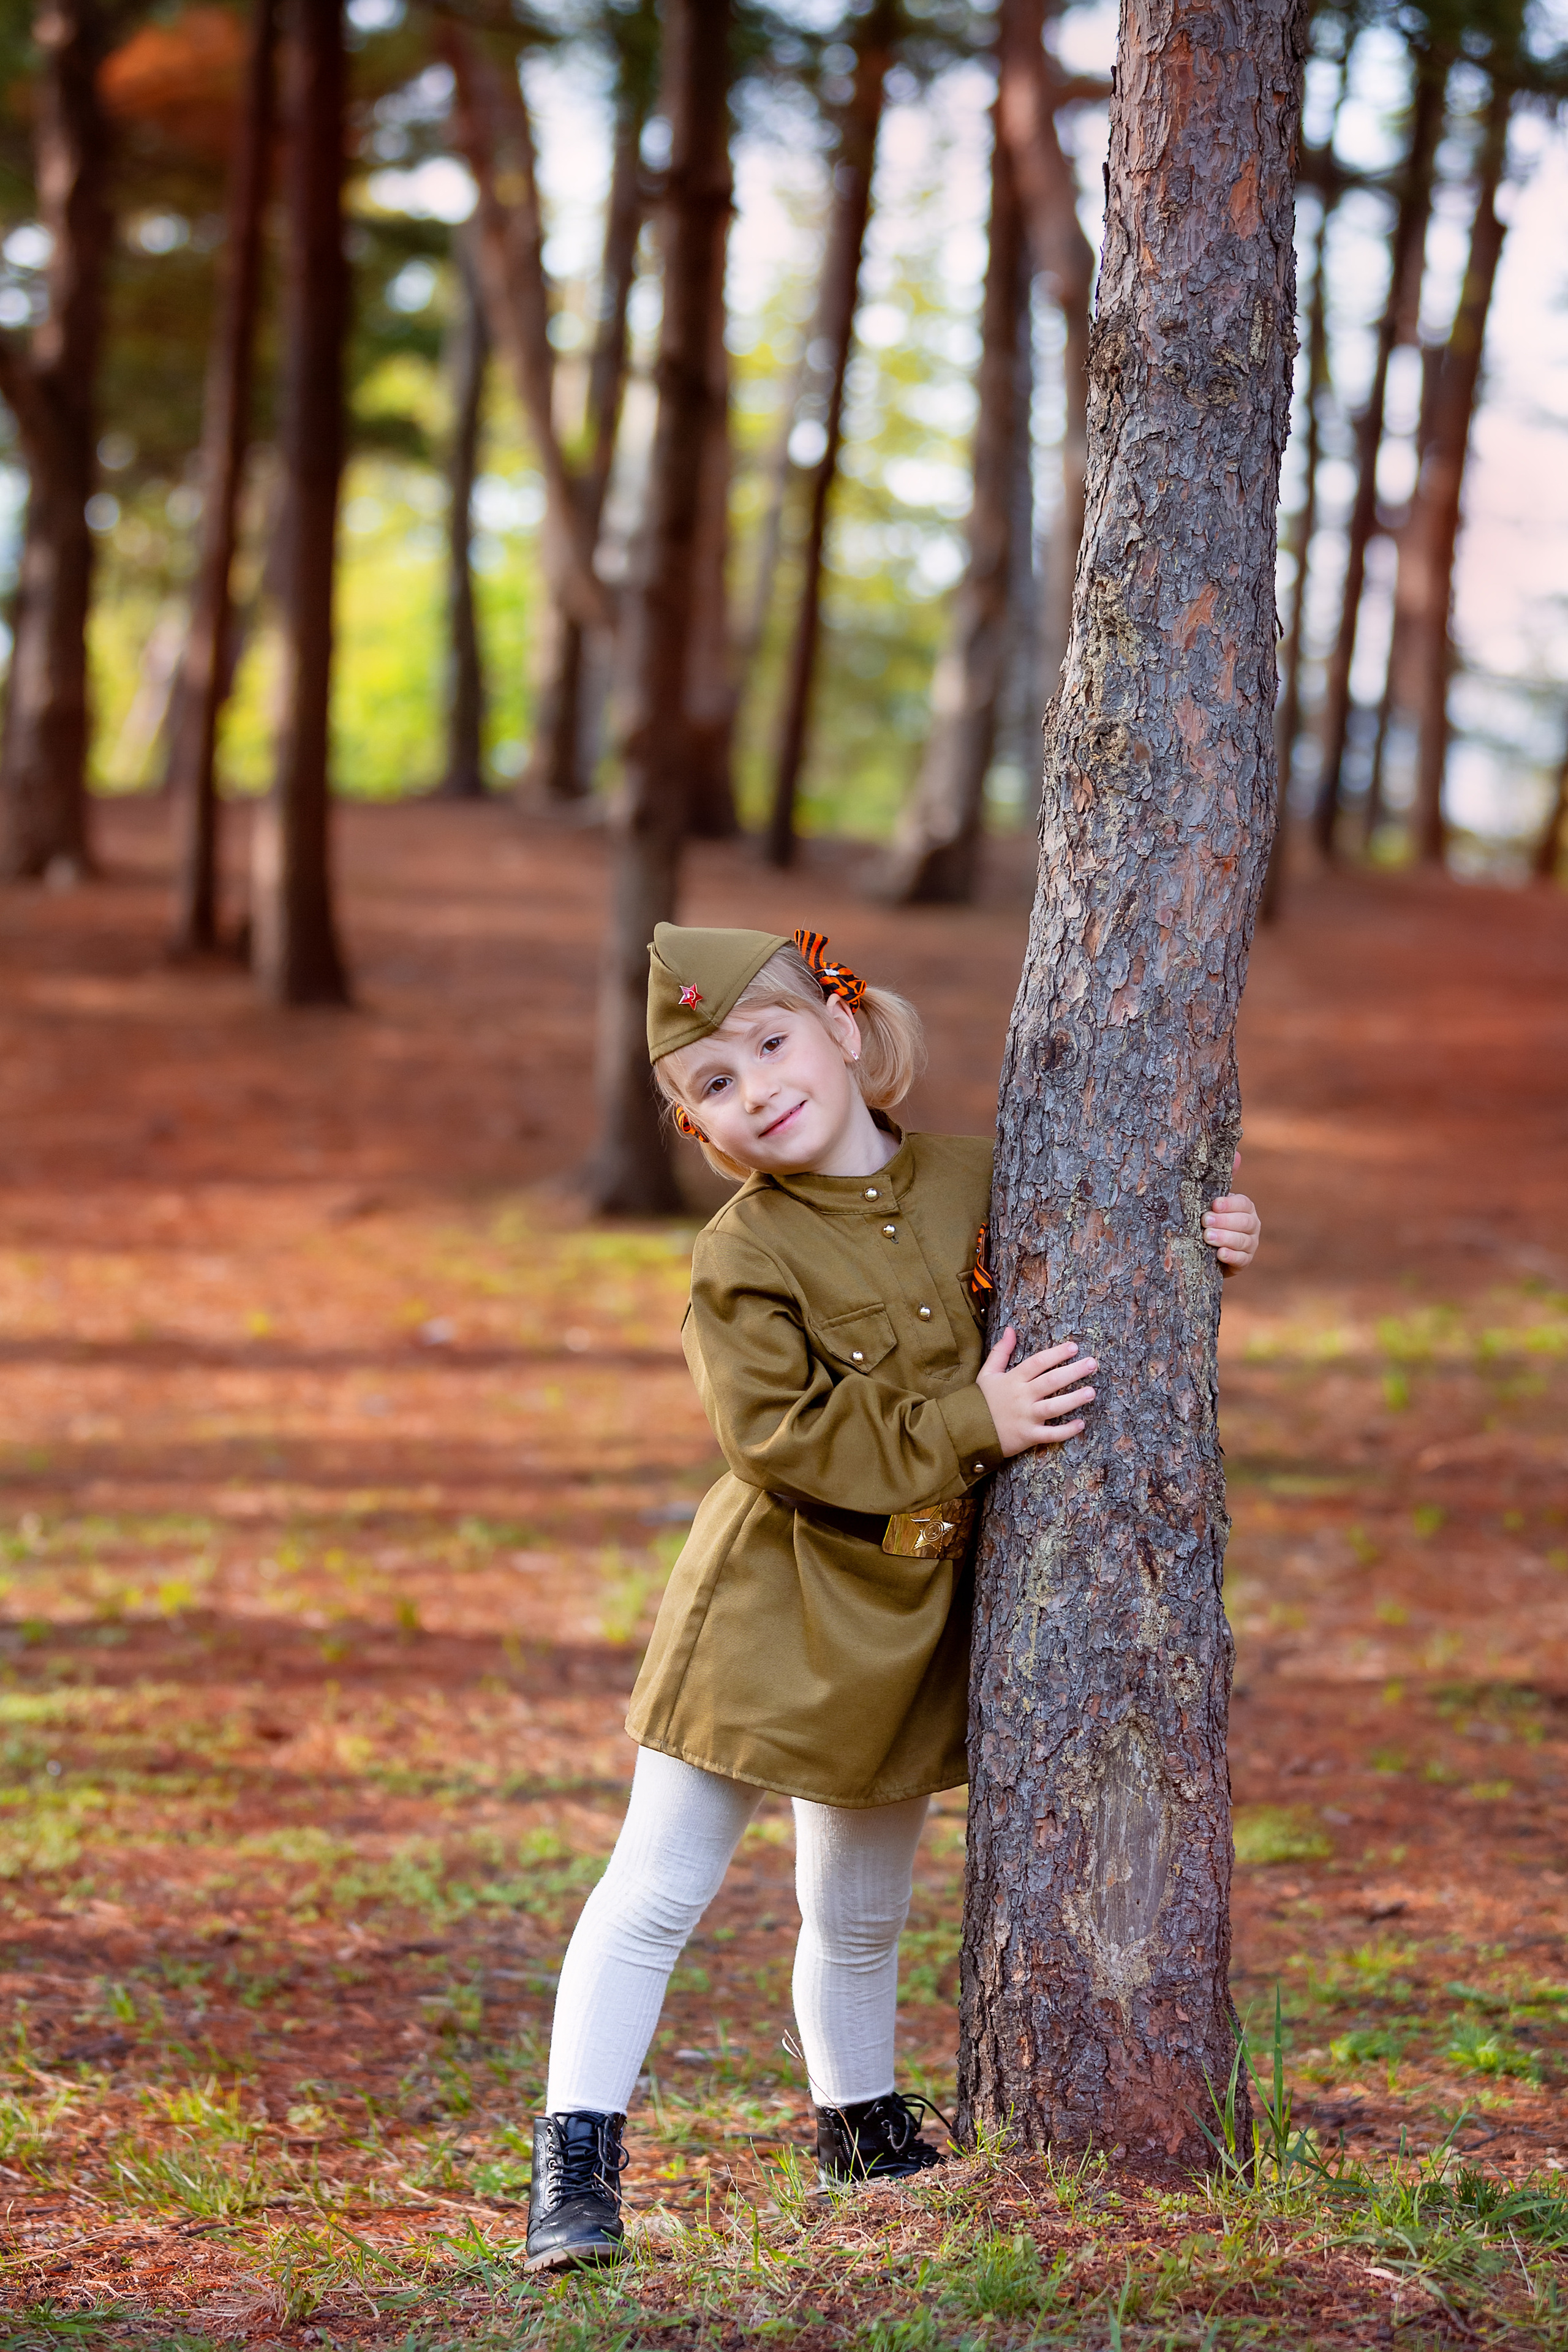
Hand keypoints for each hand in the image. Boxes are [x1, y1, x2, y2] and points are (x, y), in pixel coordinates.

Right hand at [976, 1328, 1096, 1457]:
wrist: (967, 1430)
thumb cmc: (980, 1400)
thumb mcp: (988, 1373)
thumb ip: (1001, 1351)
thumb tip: (1010, 1329)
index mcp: (1013, 1380)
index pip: (1038, 1362)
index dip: (1056, 1354)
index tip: (1074, 1347)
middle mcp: (1021, 1397)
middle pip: (1051, 1381)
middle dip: (1073, 1372)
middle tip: (1092, 1364)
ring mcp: (1026, 1417)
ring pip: (1054, 1407)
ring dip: (1074, 1399)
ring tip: (1091, 1392)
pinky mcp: (1028, 1436)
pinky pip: (1050, 1434)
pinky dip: (1066, 1431)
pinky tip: (1081, 1424)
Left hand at [1204, 1149, 1259, 1272]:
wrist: (1204, 1248)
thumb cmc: (1210, 1218)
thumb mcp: (1213, 1199)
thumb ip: (1224, 1179)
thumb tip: (1238, 1155)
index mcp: (1245, 1208)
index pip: (1243, 1204)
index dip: (1230, 1204)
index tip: (1214, 1204)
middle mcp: (1251, 1225)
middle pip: (1244, 1223)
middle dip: (1225, 1222)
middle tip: (1205, 1221)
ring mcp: (1249, 1245)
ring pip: (1243, 1241)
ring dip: (1226, 1238)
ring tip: (1207, 1237)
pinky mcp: (1243, 1262)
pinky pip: (1242, 1260)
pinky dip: (1231, 1257)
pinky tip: (1219, 1255)